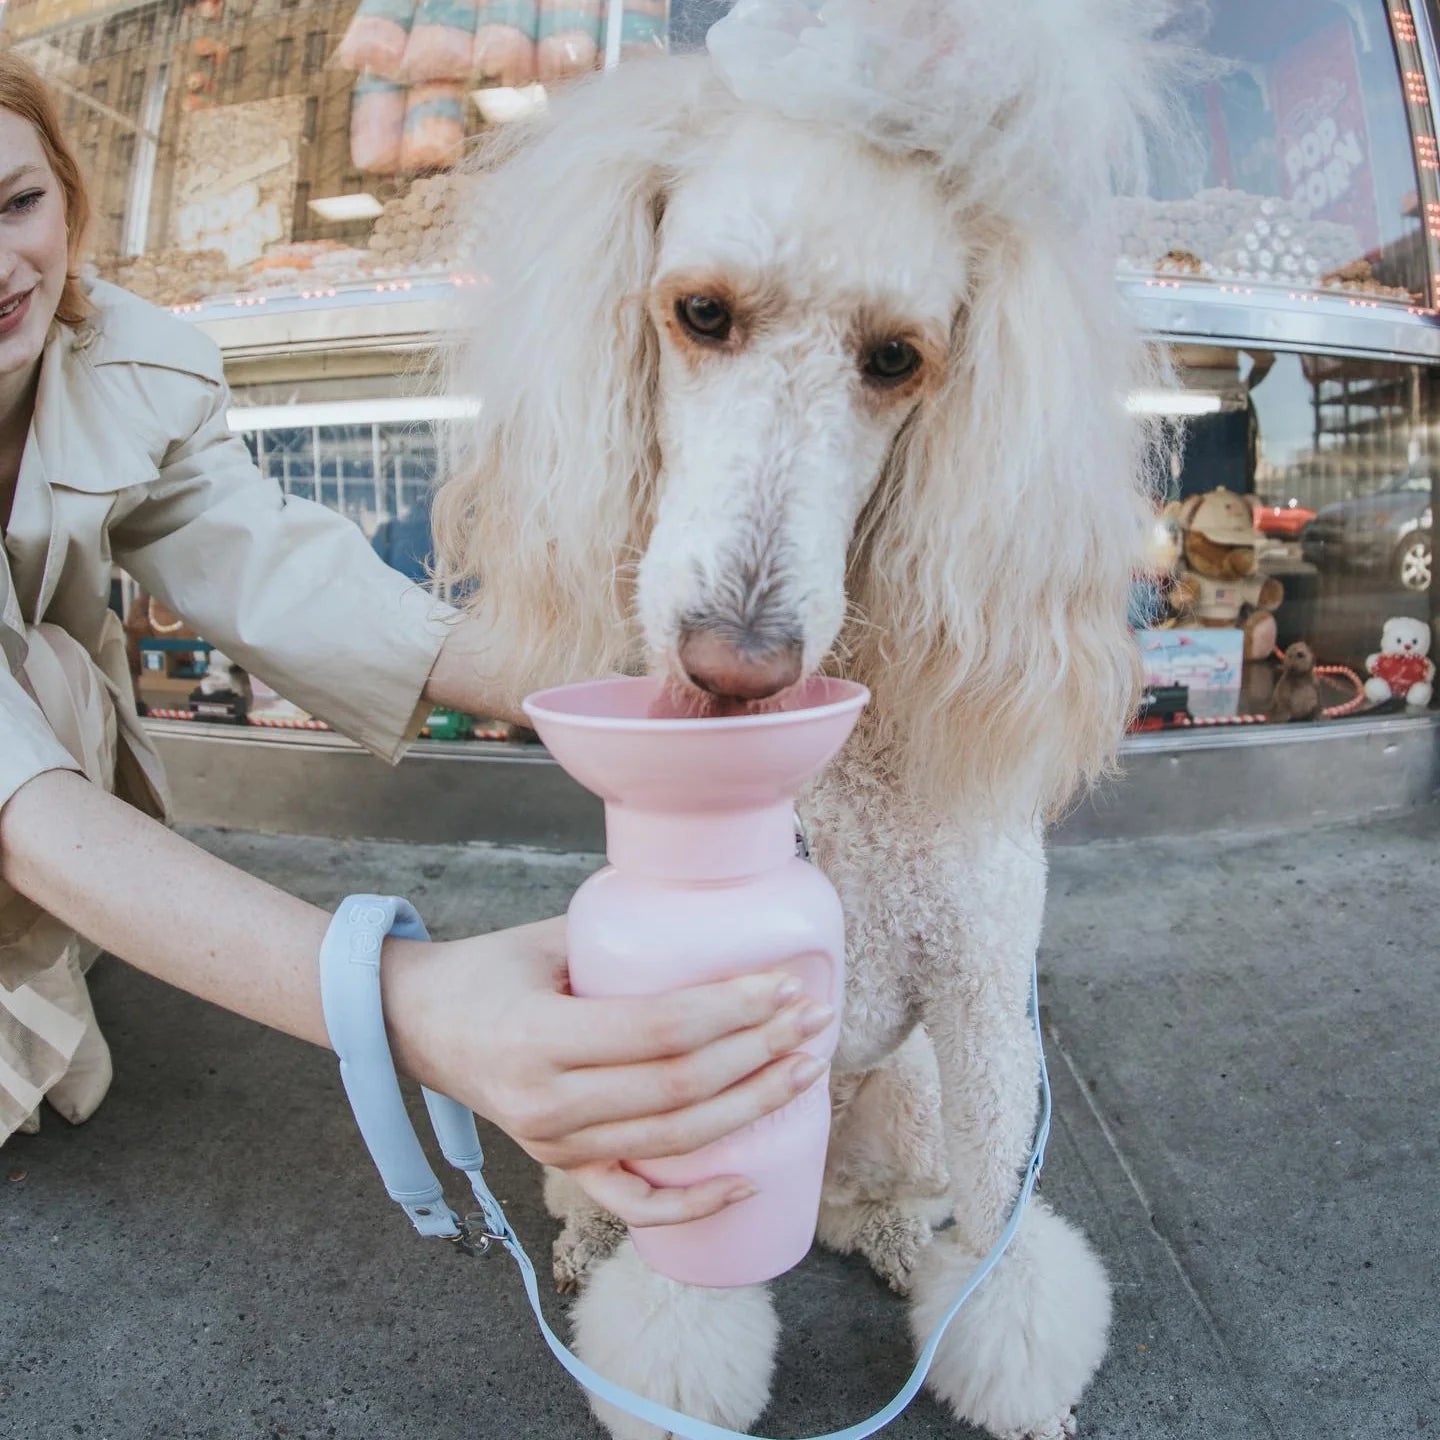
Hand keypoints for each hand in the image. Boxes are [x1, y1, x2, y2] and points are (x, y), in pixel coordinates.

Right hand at [383, 918, 832, 1226]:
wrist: (413, 1025)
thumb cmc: (486, 970)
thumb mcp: (545, 939)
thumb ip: (623, 938)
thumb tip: (714, 915)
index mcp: (540, 1038)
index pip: (660, 1030)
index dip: (731, 1010)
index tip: (782, 984)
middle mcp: (550, 1103)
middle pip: (680, 1088)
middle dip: (760, 1053)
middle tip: (813, 1019)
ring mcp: (556, 1145)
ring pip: (673, 1140)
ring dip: (750, 1108)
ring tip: (804, 1070)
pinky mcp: (561, 1166)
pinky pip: (633, 1200)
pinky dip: (693, 1202)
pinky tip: (748, 1182)